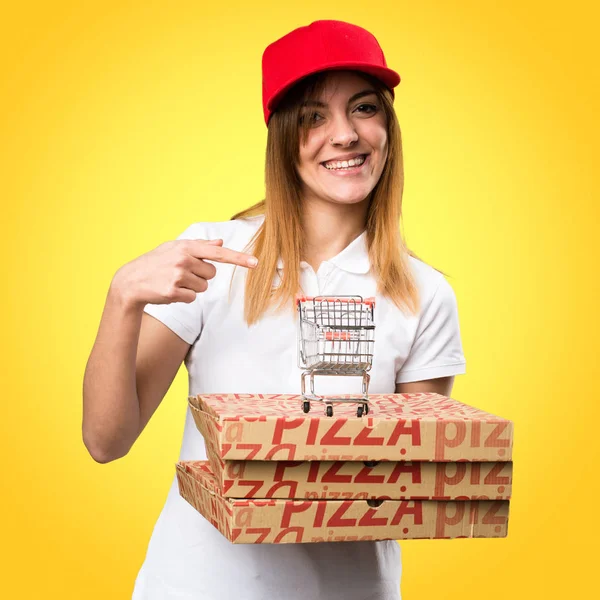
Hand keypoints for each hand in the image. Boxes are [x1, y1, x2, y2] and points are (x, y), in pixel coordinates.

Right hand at [112, 238, 257, 307]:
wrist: (131, 281)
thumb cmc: (156, 263)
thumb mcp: (174, 249)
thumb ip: (199, 246)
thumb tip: (220, 243)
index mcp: (186, 247)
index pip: (218, 253)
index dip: (239, 258)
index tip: (256, 263)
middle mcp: (183, 259)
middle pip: (212, 274)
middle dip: (200, 276)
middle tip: (181, 274)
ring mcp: (178, 276)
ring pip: (203, 287)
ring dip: (192, 287)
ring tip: (173, 282)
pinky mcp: (173, 292)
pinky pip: (193, 298)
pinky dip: (184, 297)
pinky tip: (169, 291)